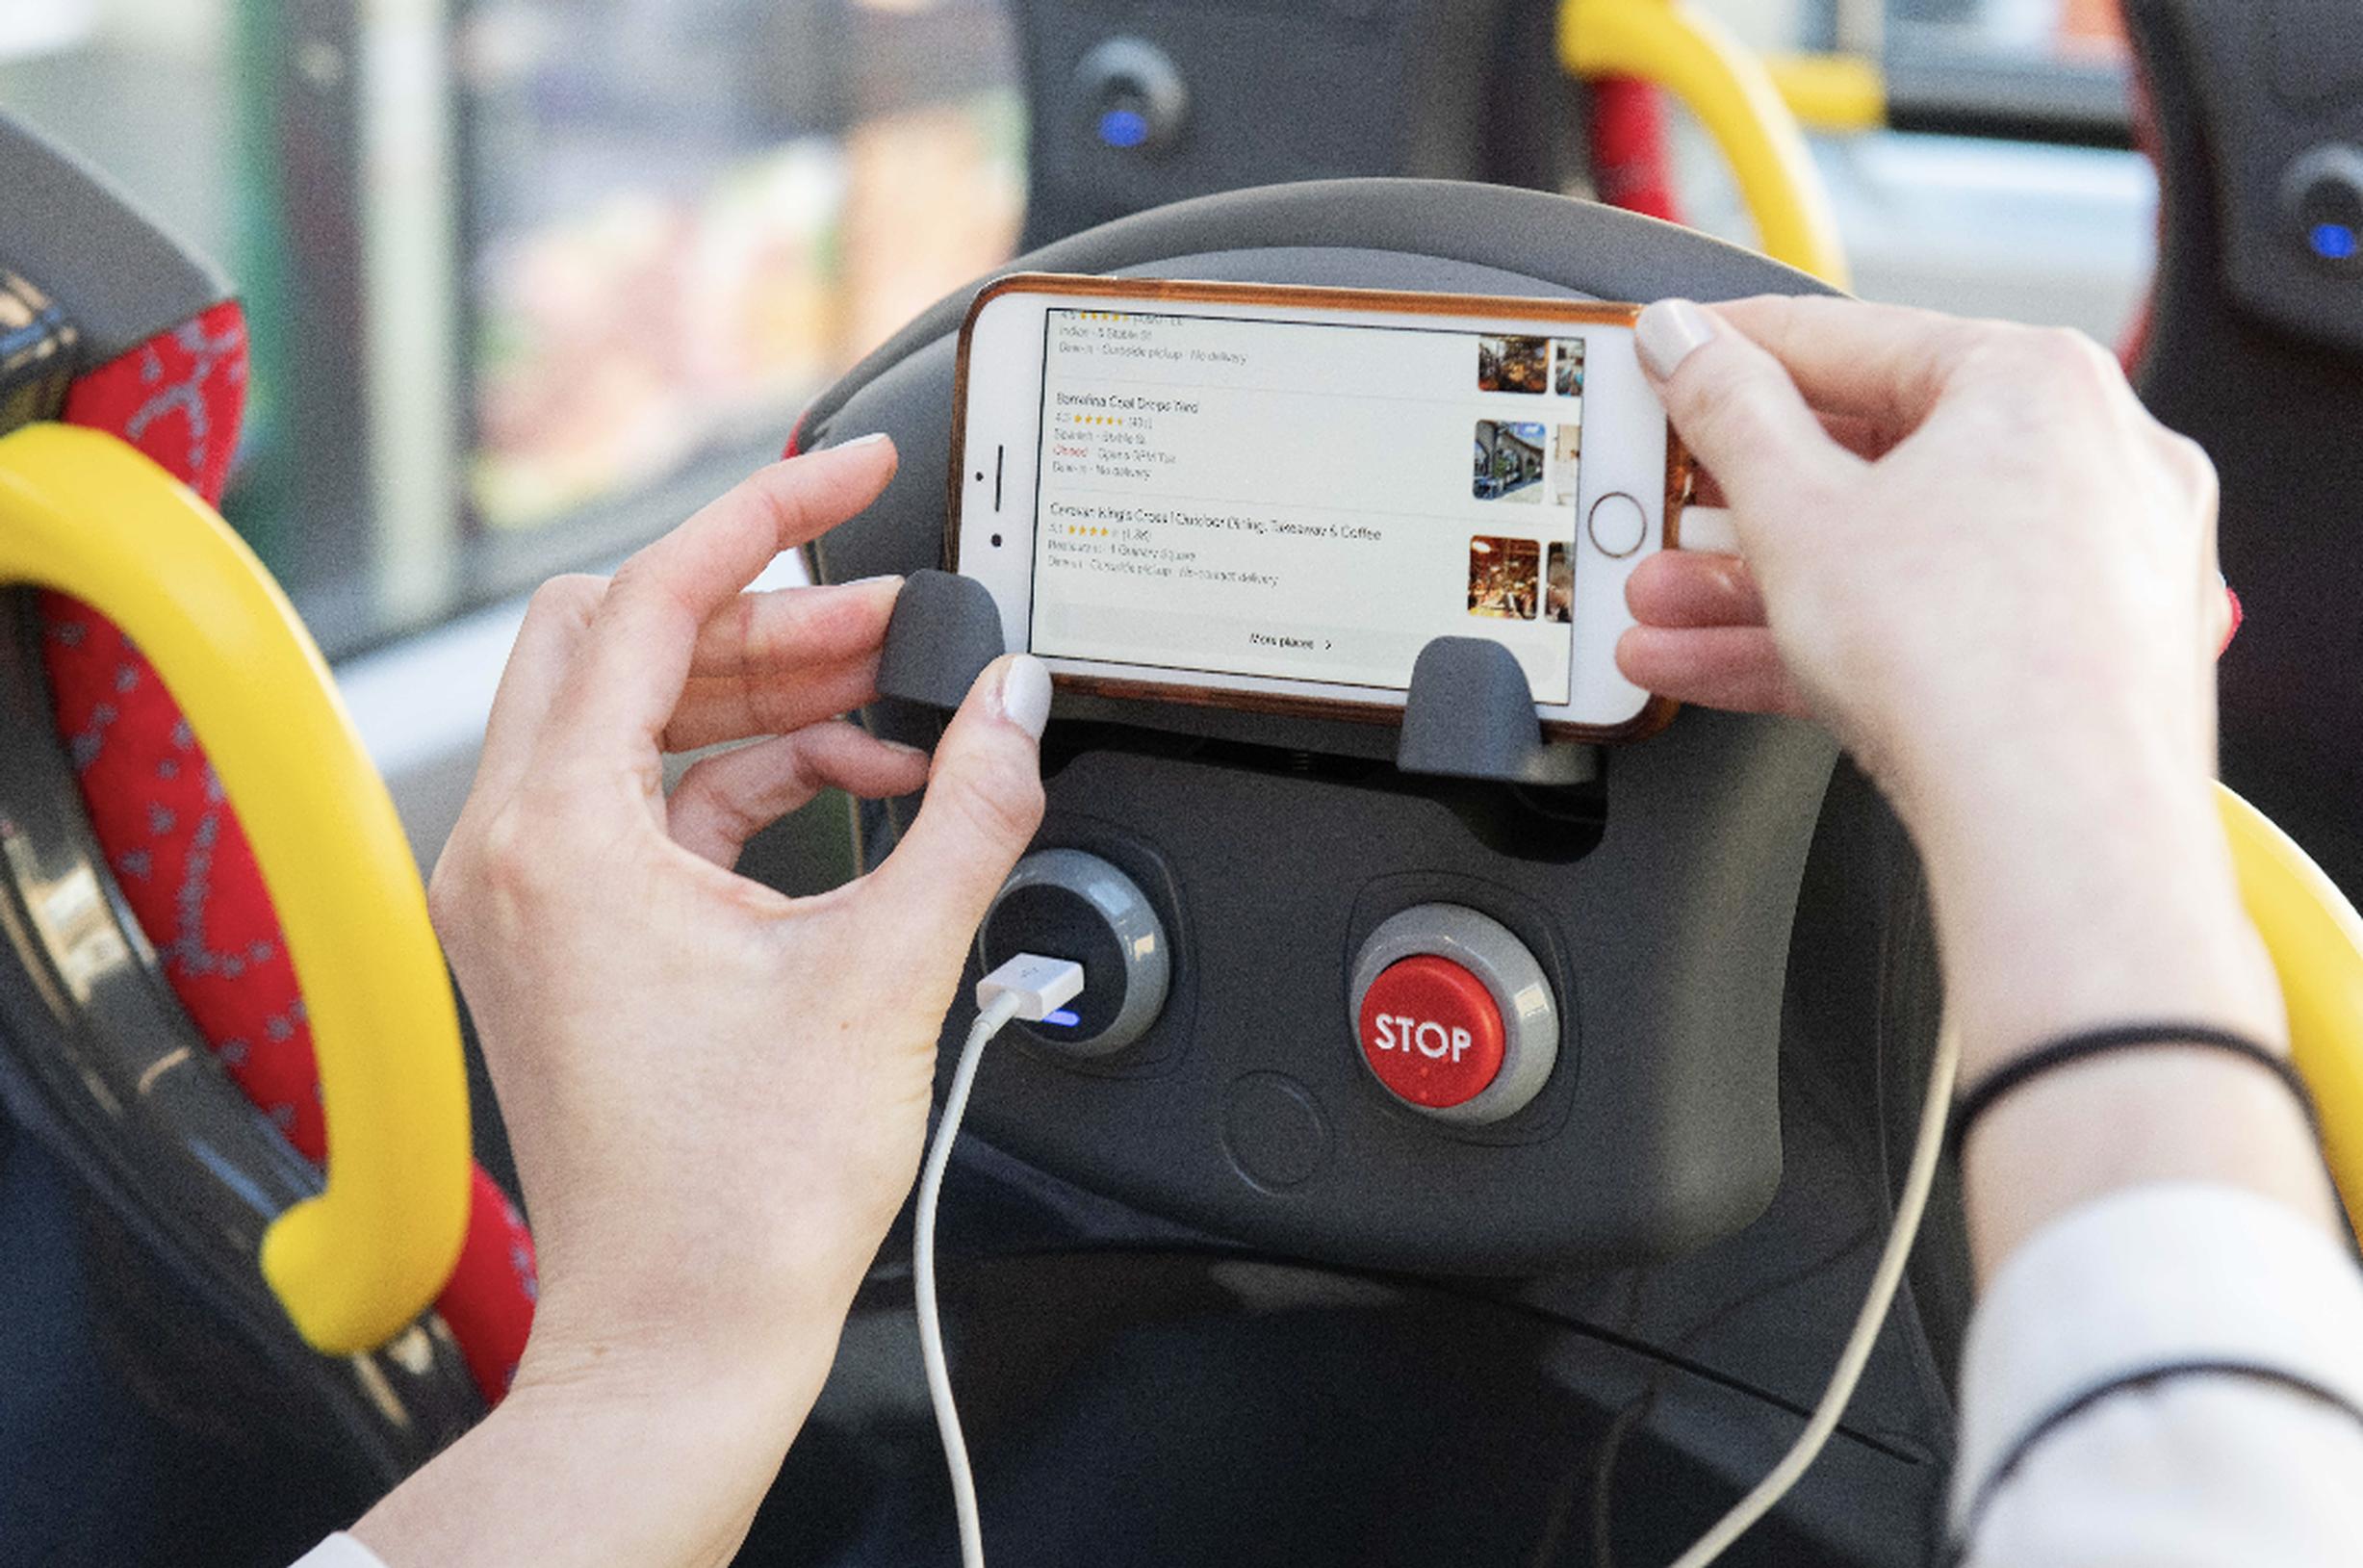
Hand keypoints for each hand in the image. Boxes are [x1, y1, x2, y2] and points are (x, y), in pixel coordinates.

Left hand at [425, 433, 1049, 1396]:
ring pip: (633, 718)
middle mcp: (511, 852)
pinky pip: (648, 801)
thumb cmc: (742, 1194)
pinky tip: (856, 787)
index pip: (649, 602)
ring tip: (896, 705)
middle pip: (624, 642)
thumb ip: (970, 808)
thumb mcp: (888, 970)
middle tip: (892, 614)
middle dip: (767, 613)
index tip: (854, 469)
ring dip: (763, 695)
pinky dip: (746, 776)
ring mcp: (527, 897)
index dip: (767, 518)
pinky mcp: (563, 937)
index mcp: (557, 837)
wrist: (685, 1334)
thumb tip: (1016, 706)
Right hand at [1616, 296, 2278, 1061]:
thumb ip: (1725, 411)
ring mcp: (2097, 561)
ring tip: (1664, 609)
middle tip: (1663, 505)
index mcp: (2034, 380)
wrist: (2058, 829)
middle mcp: (2089, 454)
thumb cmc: (1970, 664)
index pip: (1848, 339)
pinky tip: (1723, 663)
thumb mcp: (1794, 514)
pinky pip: (1934, 621)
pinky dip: (1836, 637)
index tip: (1670, 357)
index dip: (1731, 350)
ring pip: (1897, 552)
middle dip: (1737, 503)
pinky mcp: (2085, 655)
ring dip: (1763, 583)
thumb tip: (1688, 343)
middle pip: (1873, 457)